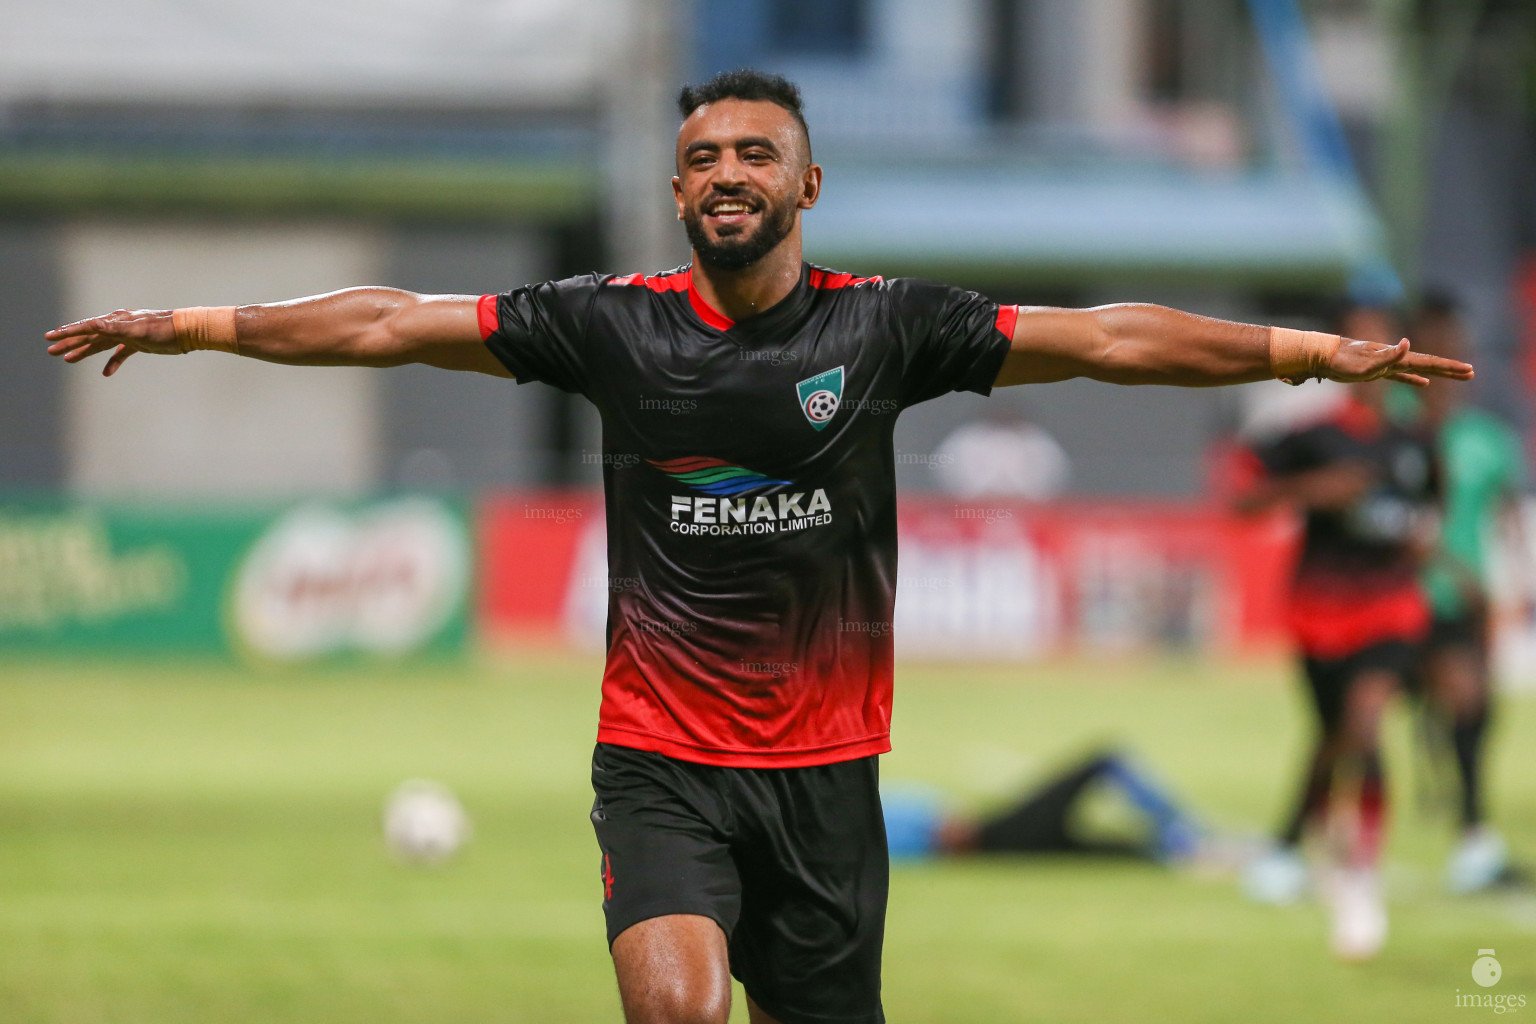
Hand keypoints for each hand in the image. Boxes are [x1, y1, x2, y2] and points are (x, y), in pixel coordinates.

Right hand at [44, 309, 179, 375]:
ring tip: (67, 360)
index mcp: (114, 321)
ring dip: (85, 352)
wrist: (187, 331)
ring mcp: (128, 335)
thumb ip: (115, 329)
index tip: (49, 337)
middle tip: (50, 351)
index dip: (67, 332)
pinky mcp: (138, 344)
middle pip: (89, 336)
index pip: (85, 327)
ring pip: (101, 345)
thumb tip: (94, 326)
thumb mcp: (137, 329)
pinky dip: (112, 362)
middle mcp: (118, 326)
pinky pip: (120, 354)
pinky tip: (106, 373)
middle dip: (69, 343)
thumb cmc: (163, 329)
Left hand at [1316, 337, 1473, 387]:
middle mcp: (1395, 359)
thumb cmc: (1342, 361)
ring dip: (1438, 374)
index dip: (1449, 367)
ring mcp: (1388, 365)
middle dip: (1450, 369)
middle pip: (1429, 365)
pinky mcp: (1377, 372)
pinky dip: (1414, 380)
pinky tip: (1423, 384)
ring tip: (1456, 376)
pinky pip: (1402, 377)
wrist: (1322, 356)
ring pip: (1420, 370)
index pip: (1429, 362)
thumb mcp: (1365, 363)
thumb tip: (1407, 342)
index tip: (1468, 370)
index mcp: (1396, 357)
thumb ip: (1388, 355)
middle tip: (1472, 373)